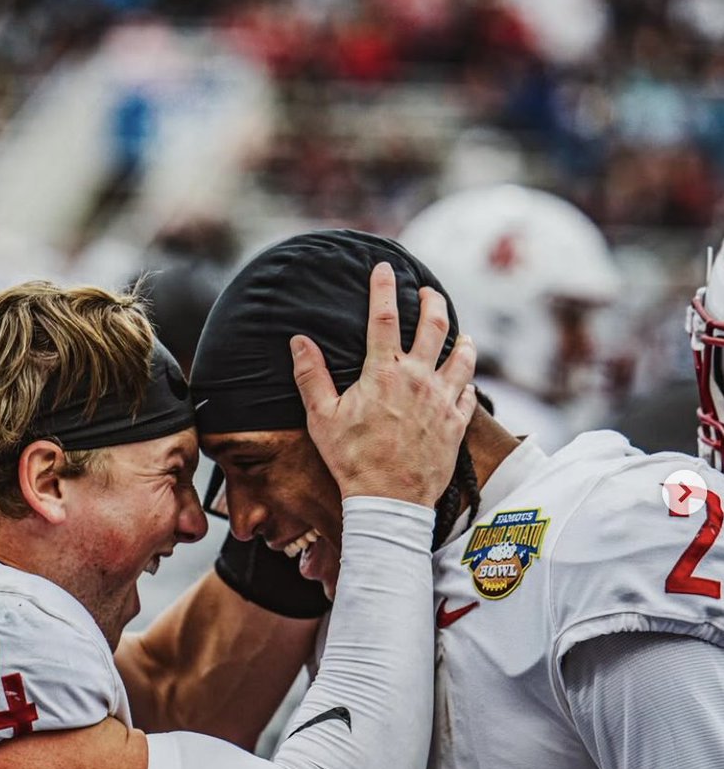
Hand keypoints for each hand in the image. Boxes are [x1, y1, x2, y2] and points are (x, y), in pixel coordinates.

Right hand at [290, 263, 475, 505]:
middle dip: (432, 301)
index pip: (385, 316)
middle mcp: (418, 378)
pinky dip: (466, 381)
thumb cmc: (351, 459)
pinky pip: (468, 393)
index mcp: (384, 372)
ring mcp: (442, 400)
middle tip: (428, 291)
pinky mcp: (456, 424)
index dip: (384, 287)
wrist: (388, 500)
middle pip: (434, 325)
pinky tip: (463, 379)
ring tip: (460, 331)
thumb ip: (311, 375)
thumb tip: (299, 341)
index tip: (384, 268)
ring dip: (461, 338)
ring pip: (461, 355)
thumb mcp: (321, 417)